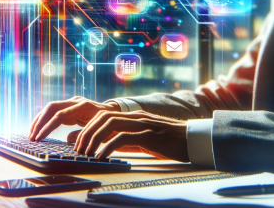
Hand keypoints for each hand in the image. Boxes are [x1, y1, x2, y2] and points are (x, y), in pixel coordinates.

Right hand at [28, 96, 120, 140]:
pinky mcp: (68, 107)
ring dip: (39, 121)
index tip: (39, 138)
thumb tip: (68, 140)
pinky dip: (45, 120)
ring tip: (31, 135)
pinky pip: (53, 111)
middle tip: (32, 137)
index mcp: (83, 106)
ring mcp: (71, 103)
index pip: (60, 115)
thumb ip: (85, 134)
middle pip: (51, 107)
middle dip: (39, 122)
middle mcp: (75, 101)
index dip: (48, 126)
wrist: (114, 111)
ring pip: (50, 108)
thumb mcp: (100, 130)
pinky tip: (39, 130)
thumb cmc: (109, 122)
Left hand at [69, 111, 189, 161]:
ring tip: (87, 154)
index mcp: (134, 117)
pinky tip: (102, 157)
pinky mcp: (149, 135)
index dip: (88, 127)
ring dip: (94, 139)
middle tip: (79, 149)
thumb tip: (104, 147)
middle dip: (87, 132)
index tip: (80, 143)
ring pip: (110, 124)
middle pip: (103, 117)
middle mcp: (137, 117)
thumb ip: (125, 141)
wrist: (194, 141)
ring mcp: (143, 124)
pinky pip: (123, 138)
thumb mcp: (144, 140)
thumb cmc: (171, 143)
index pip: (104, 115)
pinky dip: (108, 147)